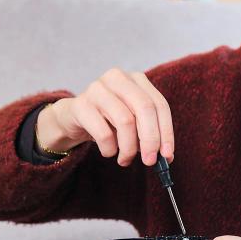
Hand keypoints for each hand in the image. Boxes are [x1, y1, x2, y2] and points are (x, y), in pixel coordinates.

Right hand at [36, 68, 172, 165]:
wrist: (72, 118)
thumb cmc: (108, 120)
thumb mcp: (132, 123)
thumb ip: (150, 134)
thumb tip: (167, 156)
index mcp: (136, 79)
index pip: (159, 105)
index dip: (166, 131)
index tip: (168, 155)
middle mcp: (117, 78)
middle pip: (145, 108)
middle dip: (150, 140)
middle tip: (150, 161)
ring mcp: (97, 88)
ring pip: (125, 121)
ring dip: (128, 148)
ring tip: (125, 159)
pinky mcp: (80, 104)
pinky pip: (103, 132)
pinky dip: (110, 148)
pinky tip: (109, 152)